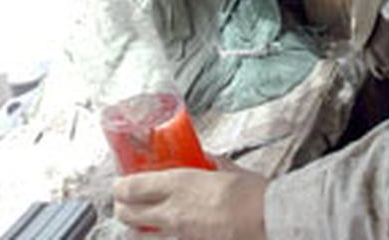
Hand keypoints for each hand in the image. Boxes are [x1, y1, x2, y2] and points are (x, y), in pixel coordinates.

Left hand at [113, 157, 268, 239]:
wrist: (269, 220)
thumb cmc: (253, 195)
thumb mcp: (230, 170)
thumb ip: (213, 164)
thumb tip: (207, 158)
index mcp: (179, 183)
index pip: (131, 187)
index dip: (119, 187)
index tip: (119, 184)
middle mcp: (171, 210)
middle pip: (127, 213)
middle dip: (121, 208)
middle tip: (124, 202)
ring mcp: (178, 234)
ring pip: (139, 236)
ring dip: (135, 228)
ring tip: (139, 222)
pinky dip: (158, 239)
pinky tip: (164, 234)